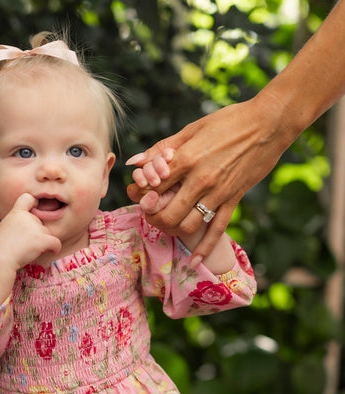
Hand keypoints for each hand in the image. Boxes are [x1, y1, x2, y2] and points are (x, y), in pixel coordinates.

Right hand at [0, 192, 62, 270]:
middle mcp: (26, 217)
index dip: (34, 203)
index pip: (28, 198)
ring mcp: (34, 228)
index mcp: (15, 213)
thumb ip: (17, 224)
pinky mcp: (41, 239)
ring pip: (47, 233)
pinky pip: (56, 242)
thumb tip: (28, 230)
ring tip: (30, 251)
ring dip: (43, 242)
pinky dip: (55, 248)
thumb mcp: (5, 228)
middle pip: (40, 223)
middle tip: (26, 245)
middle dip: (37, 233)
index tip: (36, 211)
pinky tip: (52, 251)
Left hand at [126, 98, 286, 259]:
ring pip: (188, 226)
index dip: (141, 193)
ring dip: (173, 230)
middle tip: (151, 213)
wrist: (270, 123)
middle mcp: (201, 179)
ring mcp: (218, 193)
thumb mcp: (193, 129)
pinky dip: (204, 249)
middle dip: (154, 217)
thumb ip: (162, 148)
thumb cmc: (230, 121)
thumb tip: (134, 162)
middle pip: (167, 213)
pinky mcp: (233, 199)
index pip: (153, 187)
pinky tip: (194, 261)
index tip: (140, 193)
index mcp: (187, 158)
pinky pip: (217, 230)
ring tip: (168, 225)